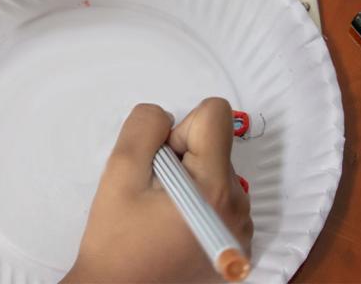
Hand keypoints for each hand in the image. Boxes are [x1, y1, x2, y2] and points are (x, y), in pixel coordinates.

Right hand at [62, 99, 252, 282]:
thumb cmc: (116, 236)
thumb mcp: (119, 170)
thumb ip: (144, 127)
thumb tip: (167, 117)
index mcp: (216, 187)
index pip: (214, 114)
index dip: (178, 131)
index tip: (160, 163)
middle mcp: (241, 207)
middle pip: (215, 146)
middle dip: (181, 159)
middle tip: (153, 194)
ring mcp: (244, 230)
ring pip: (216, 171)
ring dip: (188, 182)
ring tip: (161, 213)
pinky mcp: (239, 245)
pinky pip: (222, 198)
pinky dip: (197, 203)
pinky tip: (174, 227)